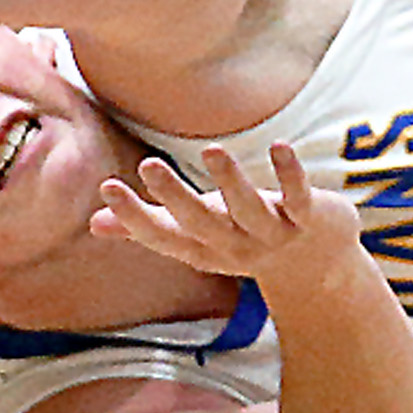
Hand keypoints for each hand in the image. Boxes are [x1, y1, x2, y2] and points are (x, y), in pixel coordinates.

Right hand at [95, 142, 364, 288]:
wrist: (318, 266)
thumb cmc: (243, 238)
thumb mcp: (196, 236)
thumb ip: (150, 225)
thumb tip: (94, 221)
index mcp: (202, 249)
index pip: (163, 238)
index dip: (134, 218)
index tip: (108, 188)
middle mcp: (234, 246)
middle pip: (201, 225)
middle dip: (175, 197)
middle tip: (147, 164)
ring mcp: (272, 235)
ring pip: (249, 211)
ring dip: (231, 182)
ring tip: (211, 149)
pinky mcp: (307, 218)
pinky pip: (298, 197)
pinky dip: (290, 174)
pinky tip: (280, 146)